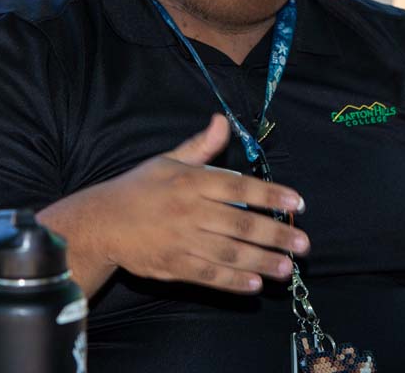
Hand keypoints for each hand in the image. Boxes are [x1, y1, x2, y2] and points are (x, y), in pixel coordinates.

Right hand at [83, 114, 308, 293]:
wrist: (101, 222)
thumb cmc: (139, 188)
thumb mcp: (169, 159)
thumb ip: (201, 145)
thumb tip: (223, 120)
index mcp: (192, 182)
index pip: (240, 188)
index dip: (271, 195)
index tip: (298, 202)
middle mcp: (190, 211)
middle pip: (241, 225)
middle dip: (277, 235)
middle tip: (303, 244)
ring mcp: (182, 241)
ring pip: (229, 253)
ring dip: (262, 262)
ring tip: (287, 268)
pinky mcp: (173, 265)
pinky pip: (209, 275)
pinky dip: (233, 281)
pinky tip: (255, 284)